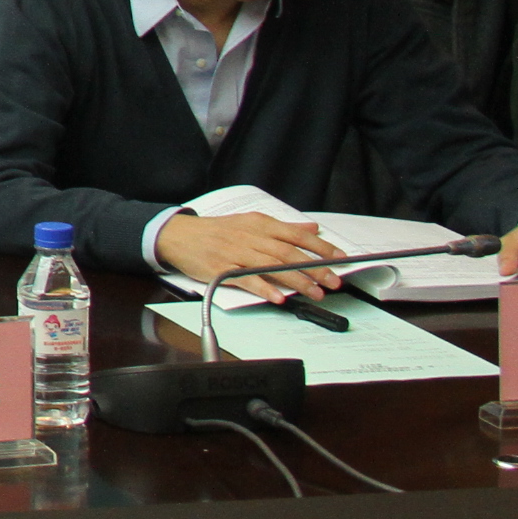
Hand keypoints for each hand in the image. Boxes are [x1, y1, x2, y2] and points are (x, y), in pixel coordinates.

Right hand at [155, 211, 341, 300]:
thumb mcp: (250, 222)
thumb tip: (311, 228)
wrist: (178, 235)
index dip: (320, 247)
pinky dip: (263, 288)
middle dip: (314, 268)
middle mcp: (250, 237)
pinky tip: (278, 297)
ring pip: (271, 266)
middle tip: (333, 281)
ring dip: (296, 281)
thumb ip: (282, 227)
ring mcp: (235, 253)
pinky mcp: (221, 269)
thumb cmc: (216, 231)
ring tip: (314, 292)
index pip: (296, 234)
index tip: (339, 258)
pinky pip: (246, 280)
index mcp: (259, 224)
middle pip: (288, 253)